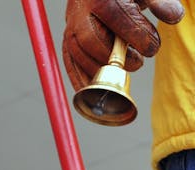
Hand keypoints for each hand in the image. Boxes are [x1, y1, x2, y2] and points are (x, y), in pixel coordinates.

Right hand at [62, 0, 183, 90]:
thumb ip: (159, 2)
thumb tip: (174, 17)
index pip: (118, 19)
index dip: (137, 37)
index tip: (151, 48)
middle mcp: (80, 12)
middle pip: (91, 40)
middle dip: (115, 58)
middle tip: (137, 63)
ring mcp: (70, 28)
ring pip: (78, 54)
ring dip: (99, 70)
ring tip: (121, 73)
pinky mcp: (66, 41)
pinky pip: (69, 63)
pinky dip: (79, 79)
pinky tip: (93, 89)